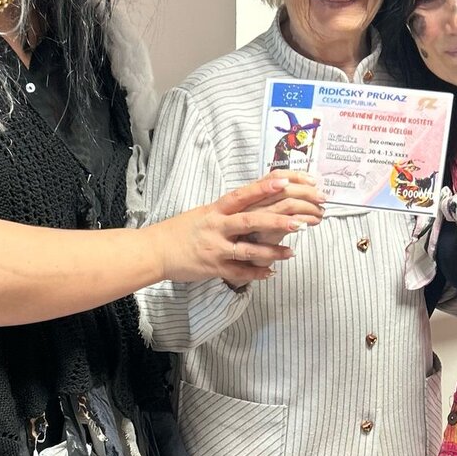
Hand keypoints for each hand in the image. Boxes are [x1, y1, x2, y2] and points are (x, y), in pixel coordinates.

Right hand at [148, 174, 323, 285]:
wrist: (155, 251)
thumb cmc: (181, 230)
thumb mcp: (204, 213)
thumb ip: (228, 210)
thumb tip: (253, 199)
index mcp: (215, 210)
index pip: (242, 195)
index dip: (263, 188)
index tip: (285, 181)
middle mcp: (216, 226)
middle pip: (251, 221)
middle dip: (277, 222)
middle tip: (301, 222)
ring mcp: (215, 248)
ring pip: (248, 250)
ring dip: (272, 252)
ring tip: (292, 253)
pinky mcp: (213, 267)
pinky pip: (239, 273)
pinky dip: (256, 274)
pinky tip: (271, 273)